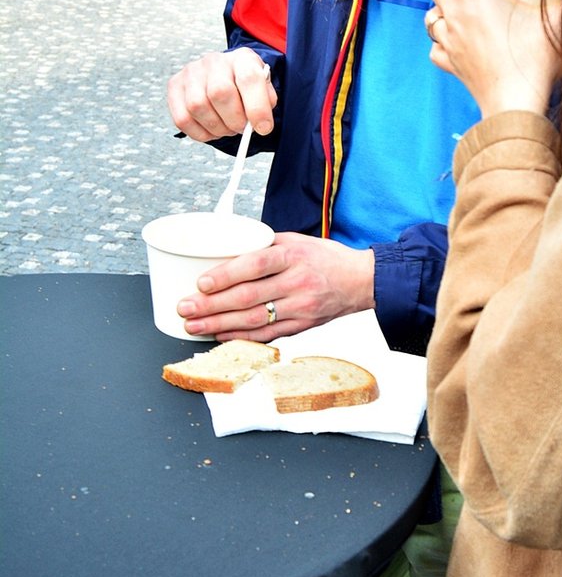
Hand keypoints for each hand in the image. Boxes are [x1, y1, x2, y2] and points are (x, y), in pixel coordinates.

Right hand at [168, 48, 275, 141]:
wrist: (225, 76)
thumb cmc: (245, 85)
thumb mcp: (264, 89)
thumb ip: (266, 103)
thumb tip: (260, 123)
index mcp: (242, 58)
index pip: (249, 78)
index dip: (257, 108)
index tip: (263, 128)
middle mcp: (214, 61)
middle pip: (220, 93)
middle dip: (234, 120)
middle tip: (241, 128)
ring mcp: (191, 72)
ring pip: (198, 107)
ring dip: (216, 127)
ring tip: (226, 127)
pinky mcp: (174, 86)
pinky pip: (182, 119)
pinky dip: (200, 133)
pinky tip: (211, 129)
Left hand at [176, 233, 375, 340]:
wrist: (360, 281)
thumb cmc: (324, 257)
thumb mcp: (296, 240)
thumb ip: (263, 246)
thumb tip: (225, 251)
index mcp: (293, 255)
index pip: (255, 266)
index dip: (225, 276)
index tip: (201, 283)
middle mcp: (297, 282)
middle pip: (248, 297)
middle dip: (211, 305)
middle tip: (185, 308)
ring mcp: (300, 307)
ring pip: (254, 319)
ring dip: (219, 323)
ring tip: (194, 325)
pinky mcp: (302, 325)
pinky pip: (266, 334)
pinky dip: (240, 336)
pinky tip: (220, 334)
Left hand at [426, 0, 560, 117]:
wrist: (514, 104)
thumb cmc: (531, 60)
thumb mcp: (557, 23)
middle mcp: (452, 12)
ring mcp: (448, 40)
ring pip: (431, 13)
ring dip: (442, 7)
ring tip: (463, 7)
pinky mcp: (449, 63)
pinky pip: (436, 45)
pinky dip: (444, 40)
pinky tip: (459, 40)